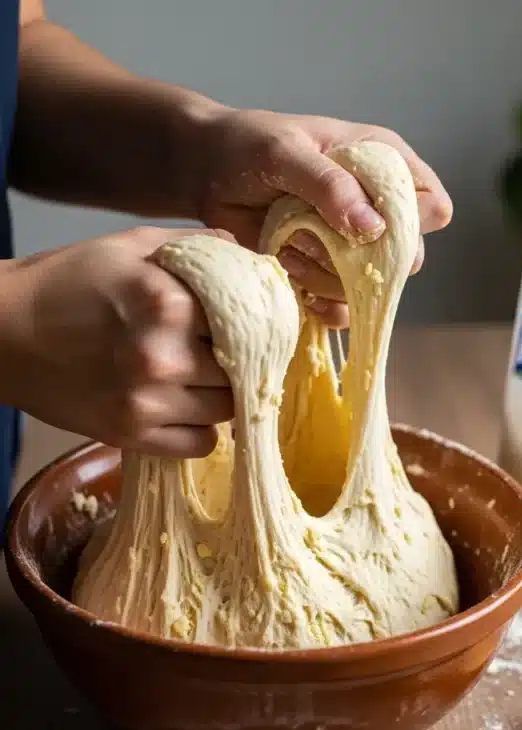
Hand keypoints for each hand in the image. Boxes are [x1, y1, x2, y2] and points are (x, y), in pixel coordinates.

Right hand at [0, 227, 233, 457]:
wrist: (2, 333)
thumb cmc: (67, 282)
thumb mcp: (129, 246)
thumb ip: (196, 247)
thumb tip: (249, 258)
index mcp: (167, 302)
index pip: (246, 323)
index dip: (248, 325)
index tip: (240, 325)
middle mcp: (162, 356)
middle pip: (240, 369)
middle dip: (236, 360)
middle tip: (216, 351)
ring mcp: (147, 402)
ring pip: (225, 410)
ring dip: (219, 395)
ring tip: (197, 378)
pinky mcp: (131, 435)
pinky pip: (200, 444)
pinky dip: (200, 429)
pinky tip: (182, 408)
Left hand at [196, 109, 452, 326]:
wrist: (208, 175)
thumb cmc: (248, 147)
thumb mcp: (286, 153)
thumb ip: (331, 186)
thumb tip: (374, 229)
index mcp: (384, 164)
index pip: (432, 206)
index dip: (410, 223)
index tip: (365, 223)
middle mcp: (377, 208)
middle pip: (406, 257)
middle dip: (362, 258)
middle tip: (316, 236)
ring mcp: (354, 247)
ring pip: (371, 287)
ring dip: (326, 274)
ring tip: (286, 243)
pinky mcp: (327, 275)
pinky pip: (345, 309)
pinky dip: (318, 301)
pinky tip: (291, 273)